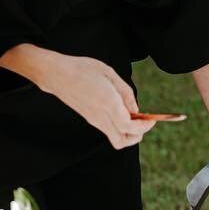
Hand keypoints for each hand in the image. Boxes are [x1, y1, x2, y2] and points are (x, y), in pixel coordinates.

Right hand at [40, 54, 154, 149]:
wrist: (57, 74)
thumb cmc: (83, 69)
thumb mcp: (109, 73)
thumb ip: (125, 92)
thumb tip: (136, 110)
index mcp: (107, 102)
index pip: (129, 126)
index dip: (144, 126)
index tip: (151, 120)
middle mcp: (100, 116)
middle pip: (122, 141)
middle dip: (138, 135)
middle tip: (144, 121)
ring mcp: (93, 120)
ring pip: (115, 139)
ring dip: (129, 134)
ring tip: (133, 117)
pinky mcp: (90, 120)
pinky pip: (108, 132)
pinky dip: (120, 128)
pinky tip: (121, 113)